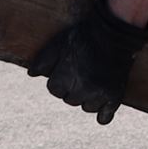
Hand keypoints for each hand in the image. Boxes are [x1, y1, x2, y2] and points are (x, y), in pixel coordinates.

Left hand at [25, 0, 147, 125]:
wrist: (115, 31)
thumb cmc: (84, 36)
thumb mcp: (59, 43)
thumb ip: (43, 60)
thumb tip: (31, 74)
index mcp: (65, 78)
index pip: (54, 90)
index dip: (59, 79)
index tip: (68, 69)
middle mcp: (82, 89)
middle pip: (69, 99)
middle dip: (73, 88)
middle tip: (83, 72)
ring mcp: (100, 94)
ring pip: (86, 107)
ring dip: (87, 98)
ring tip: (94, 81)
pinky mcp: (115, 95)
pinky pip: (104, 116)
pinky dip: (103, 113)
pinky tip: (102, 107)